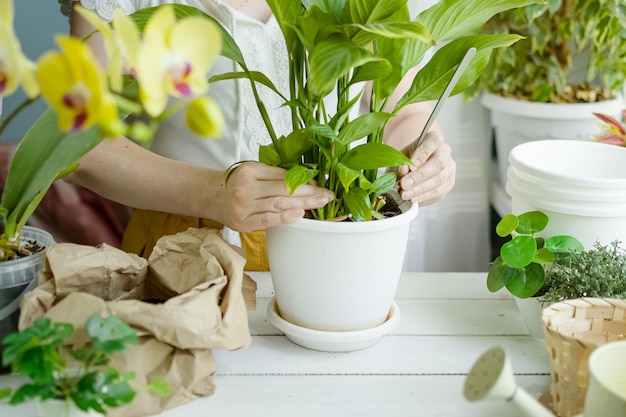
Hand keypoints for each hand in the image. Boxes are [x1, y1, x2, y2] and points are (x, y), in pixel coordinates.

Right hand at [213, 162, 334, 231]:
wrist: (212, 197)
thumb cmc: (237, 183)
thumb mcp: (252, 171)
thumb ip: (274, 174)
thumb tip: (305, 180)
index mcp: (249, 171)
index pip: (281, 175)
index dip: (302, 180)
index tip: (318, 184)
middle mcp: (245, 188)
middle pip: (283, 189)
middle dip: (309, 192)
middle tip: (326, 195)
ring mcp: (243, 206)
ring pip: (278, 204)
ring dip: (302, 204)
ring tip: (319, 203)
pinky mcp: (243, 222)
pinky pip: (268, 220)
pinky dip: (285, 217)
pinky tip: (300, 214)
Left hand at [397, 131, 455, 205]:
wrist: (416, 163)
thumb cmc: (409, 157)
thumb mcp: (402, 155)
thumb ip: (402, 162)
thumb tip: (404, 171)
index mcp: (434, 139)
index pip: (433, 142)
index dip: (422, 154)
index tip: (410, 166)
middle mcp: (445, 152)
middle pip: (439, 163)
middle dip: (420, 176)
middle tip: (404, 184)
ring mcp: (449, 169)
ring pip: (440, 179)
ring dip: (420, 189)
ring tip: (405, 194)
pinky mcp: (449, 184)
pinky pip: (439, 192)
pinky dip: (424, 197)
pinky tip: (413, 198)